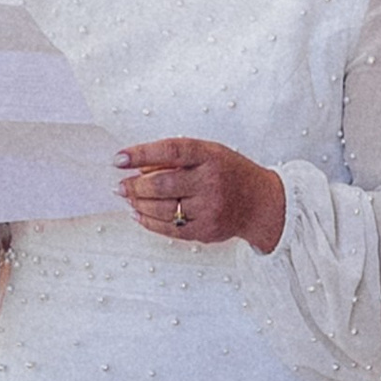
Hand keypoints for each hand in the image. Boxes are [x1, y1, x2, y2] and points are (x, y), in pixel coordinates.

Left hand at [115, 137, 286, 252]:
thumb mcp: (208, 153)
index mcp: (210, 156)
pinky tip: (138, 214)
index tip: (119, 159)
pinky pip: (170, 229)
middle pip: (162, 184)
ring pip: (163, 209)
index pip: (171, 150)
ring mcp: (210, 208)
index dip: (141, 153)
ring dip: (138, 204)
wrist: (261, 203)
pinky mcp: (206, 230)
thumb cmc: (228, 172)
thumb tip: (136, 166)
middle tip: (120, 186)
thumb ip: (175, 157)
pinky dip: (149, 222)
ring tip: (128, 198)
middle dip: (135, 186)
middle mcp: (211, 182)